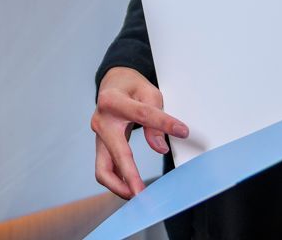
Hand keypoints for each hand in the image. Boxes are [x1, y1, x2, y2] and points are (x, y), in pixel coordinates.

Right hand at [90, 66, 188, 198]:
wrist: (113, 85)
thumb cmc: (131, 88)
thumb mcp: (148, 93)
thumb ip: (155, 117)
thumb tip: (159, 147)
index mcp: (113, 101)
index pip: (141, 115)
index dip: (163, 124)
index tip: (183, 131)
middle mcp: (101, 121)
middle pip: (114, 152)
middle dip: (129, 175)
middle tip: (143, 194)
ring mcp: (98, 137)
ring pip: (102, 169)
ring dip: (119, 186)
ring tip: (139, 196)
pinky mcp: (101, 148)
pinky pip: (106, 170)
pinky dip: (118, 182)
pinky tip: (133, 188)